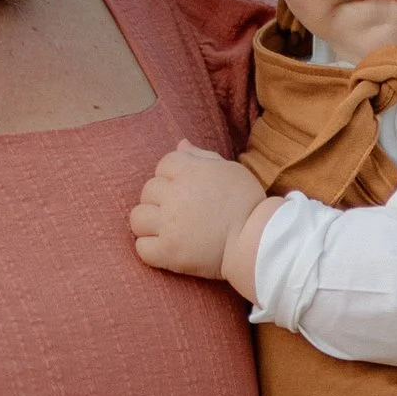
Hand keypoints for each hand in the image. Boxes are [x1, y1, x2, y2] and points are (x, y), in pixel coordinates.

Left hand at [132, 144, 270, 283]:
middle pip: (147, 190)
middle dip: (160, 201)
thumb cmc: (248, 204)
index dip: (172, 177)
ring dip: (149, 224)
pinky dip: (151, 250)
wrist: (258, 242)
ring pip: (137, 218)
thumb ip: (202, 156)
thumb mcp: (230, 171)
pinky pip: (142, 248)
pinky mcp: (168, 251)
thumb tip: (180, 144)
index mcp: (190, 171)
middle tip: (179, 213)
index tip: (186, 192)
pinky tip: (167, 250)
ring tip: (167, 231)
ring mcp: (169, 224)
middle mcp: (176, 194)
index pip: (163, 164)